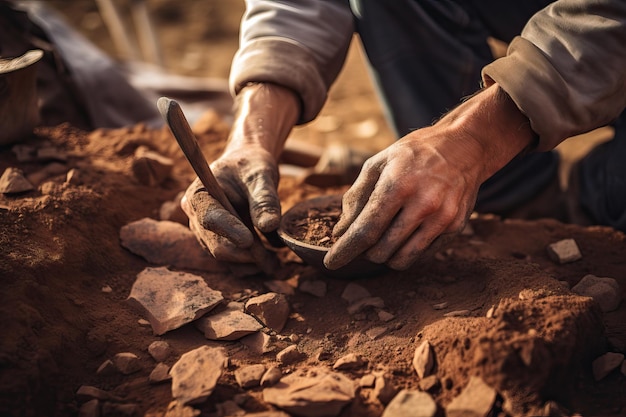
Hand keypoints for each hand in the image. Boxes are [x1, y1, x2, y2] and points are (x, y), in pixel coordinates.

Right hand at [182, 82, 299, 275]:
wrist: (248, 169)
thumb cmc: (251, 166)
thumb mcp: (261, 175)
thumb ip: (264, 199)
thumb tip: (269, 225)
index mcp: (199, 195)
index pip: (209, 218)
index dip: (229, 230)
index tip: (249, 240)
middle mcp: (197, 218)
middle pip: (217, 246)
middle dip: (246, 254)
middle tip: (275, 260)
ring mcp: (207, 235)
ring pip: (227, 259)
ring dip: (252, 264)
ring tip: (277, 264)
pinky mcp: (220, 245)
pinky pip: (234, 262)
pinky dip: (253, 266)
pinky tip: (273, 263)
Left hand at [323, 84, 535, 269]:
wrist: (465, 147)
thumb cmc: (414, 154)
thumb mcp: (378, 163)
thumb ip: (356, 197)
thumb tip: (340, 232)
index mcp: (398, 185)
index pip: (365, 230)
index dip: (345, 250)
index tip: (332, 262)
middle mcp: (423, 204)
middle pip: (381, 250)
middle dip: (365, 250)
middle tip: (364, 237)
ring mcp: (442, 218)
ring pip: (402, 259)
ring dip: (385, 255)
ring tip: (384, 237)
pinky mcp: (455, 227)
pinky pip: (422, 254)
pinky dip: (407, 250)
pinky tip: (406, 232)